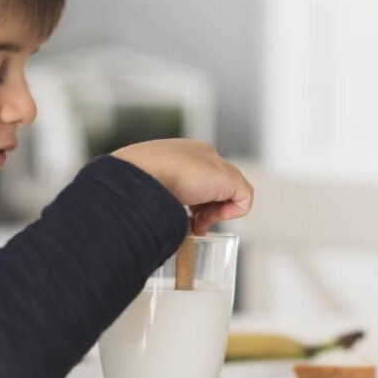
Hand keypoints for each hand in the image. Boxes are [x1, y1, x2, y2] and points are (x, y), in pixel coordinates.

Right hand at [112, 139, 252, 234]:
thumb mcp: (144, 186)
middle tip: (192, 225)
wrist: (139, 174)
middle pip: (216, 185)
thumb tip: (153, 216)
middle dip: (206, 209)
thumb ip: (155, 194)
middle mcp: (200, 154)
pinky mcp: (228, 178)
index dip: (194, 203)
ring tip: (196, 223)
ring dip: (215, 213)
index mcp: (180, 152)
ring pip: (230, 192)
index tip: (183, 218)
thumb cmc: (133, 183)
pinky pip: (244, 199)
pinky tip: (206, 219)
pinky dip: (229, 214)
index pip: (198, 178)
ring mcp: (216, 164)